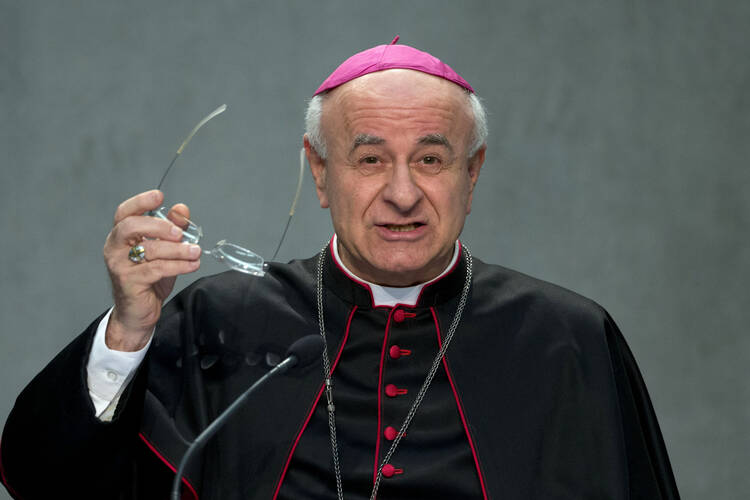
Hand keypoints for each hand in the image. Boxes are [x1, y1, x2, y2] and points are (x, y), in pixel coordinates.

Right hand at [103, 190, 200, 350]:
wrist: (138, 313)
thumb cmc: (149, 279)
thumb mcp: (164, 251)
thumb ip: (172, 229)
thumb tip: (182, 209)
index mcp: (121, 236)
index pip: (124, 213)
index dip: (140, 202)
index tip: (159, 196)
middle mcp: (115, 248)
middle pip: (131, 226)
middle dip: (159, 226)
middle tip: (180, 233)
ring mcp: (119, 266)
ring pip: (148, 249)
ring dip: (177, 249)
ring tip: (195, 252)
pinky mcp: (129, 282)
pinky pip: (156, 269)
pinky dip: (178, 265)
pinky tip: (192, 264)